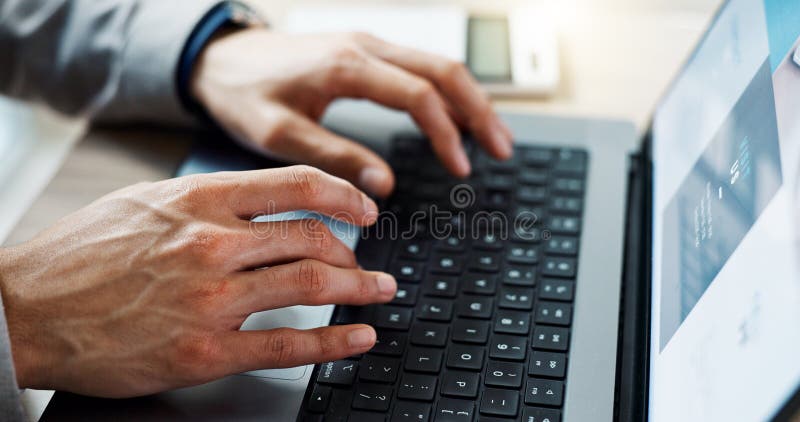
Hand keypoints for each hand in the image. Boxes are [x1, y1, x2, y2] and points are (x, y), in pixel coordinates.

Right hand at [0, 166, 395, 396]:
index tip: (366, 210)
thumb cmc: (83, 254)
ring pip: (311, 285)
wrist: (28, 308)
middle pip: (314, 238)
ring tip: (377, 293)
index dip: (345, 196)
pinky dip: (333, 341)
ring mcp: (211, 298)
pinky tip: (357, 338)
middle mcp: (212, 242)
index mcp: (200, 198)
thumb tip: (269, 201)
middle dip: (354, 254)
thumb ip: (211, 199)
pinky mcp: (205, 350)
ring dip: (358, 290)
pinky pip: (288, 343)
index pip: (297, 185)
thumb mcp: (149, 201)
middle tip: (368, 265)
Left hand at [191, 30, 513, 196]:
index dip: (446, 132)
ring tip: (494, 137)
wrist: (219, 59)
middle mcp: (365, 47)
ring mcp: (369, 44)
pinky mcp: (366, 52)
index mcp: (347, 65)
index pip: (418, 94)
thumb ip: (334, 158)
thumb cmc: (244, 93)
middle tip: (502, 150)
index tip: (460, 167)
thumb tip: (383, 186)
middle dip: (479, 111)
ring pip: (438, 65)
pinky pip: (421, 67)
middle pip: (444, 71)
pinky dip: (448, 92)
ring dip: (471, 99)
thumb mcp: (280, 134)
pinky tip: (458, 117)